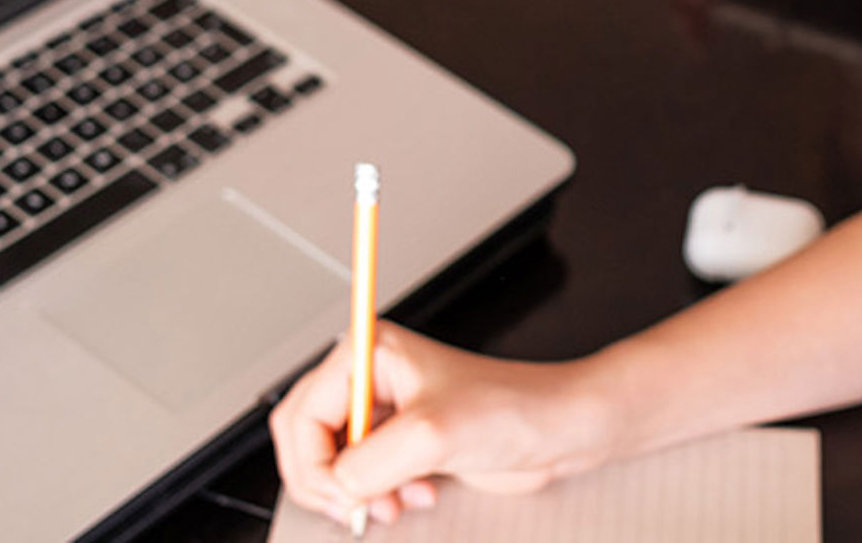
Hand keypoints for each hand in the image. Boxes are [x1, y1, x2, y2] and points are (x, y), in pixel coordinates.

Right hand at [270, 321, 607, 527]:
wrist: (558, 429)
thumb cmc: (514, 408)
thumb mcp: (432, 436)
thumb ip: (370, 462)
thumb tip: (337, 485)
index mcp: (370, 354)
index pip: (303, 414)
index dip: (312, 463)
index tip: (341, 495)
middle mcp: (373, 378)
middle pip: (308, 438)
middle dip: (329, 480)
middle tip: (354, 507)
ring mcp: (388, 410)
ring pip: (335, 462)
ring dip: (359, 492)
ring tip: (393, 502)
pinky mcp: (405, 441)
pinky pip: (365, 475)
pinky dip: (381, 495)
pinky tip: (415, 494)